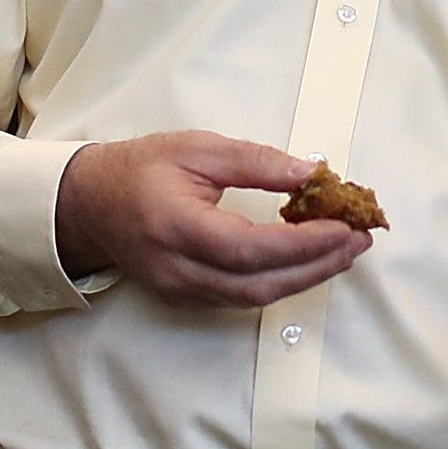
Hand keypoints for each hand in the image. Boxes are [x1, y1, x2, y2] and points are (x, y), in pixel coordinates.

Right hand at [56, 132, 370, 309]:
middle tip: (359, 241)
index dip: (304, 244)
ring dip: (305, 277)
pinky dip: (279, 282)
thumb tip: (312, 172)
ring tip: (342, 251)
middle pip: (260, 285)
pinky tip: (305, 261)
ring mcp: (179, 290)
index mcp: (177, 226)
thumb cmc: (140, 169)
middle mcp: (177, 268)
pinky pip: (240, 299)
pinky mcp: (184, 299)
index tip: (346, 227)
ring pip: (254, 299)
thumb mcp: (198, 148)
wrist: (88, 203)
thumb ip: (256, 162)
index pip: (251, 248)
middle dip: (317, 266)